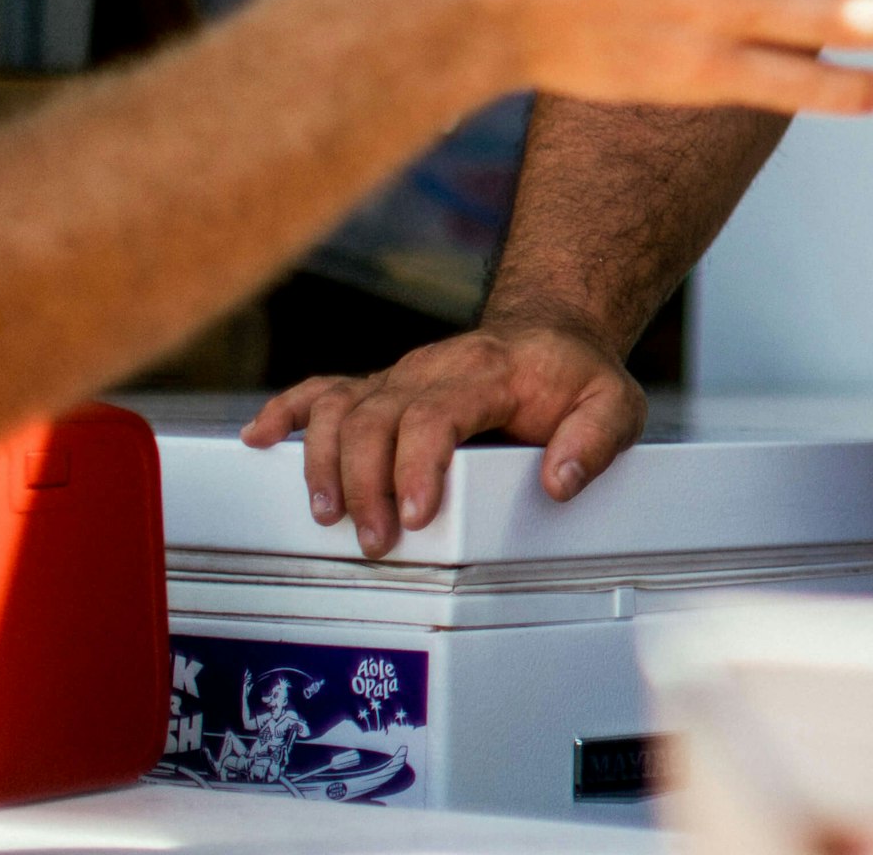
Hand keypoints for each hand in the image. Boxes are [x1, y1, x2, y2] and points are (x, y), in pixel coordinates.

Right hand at [242, 321, 639, 558]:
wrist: (550, 331)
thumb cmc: (577, 376)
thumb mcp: (614, 403)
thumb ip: (596, 440)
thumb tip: (559, 482)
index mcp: (487, 373)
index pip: (436, 414)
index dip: (417, 465)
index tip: (416, 515)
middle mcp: (433, 370)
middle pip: (375, 417)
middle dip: (365, 482)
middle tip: (377, 540)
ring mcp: (401, 377)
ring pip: (341, 408)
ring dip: (323, 463)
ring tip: (327, 516)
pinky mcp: (381, 387)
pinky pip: (322, 390)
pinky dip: (287, 411)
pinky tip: (258, 439)